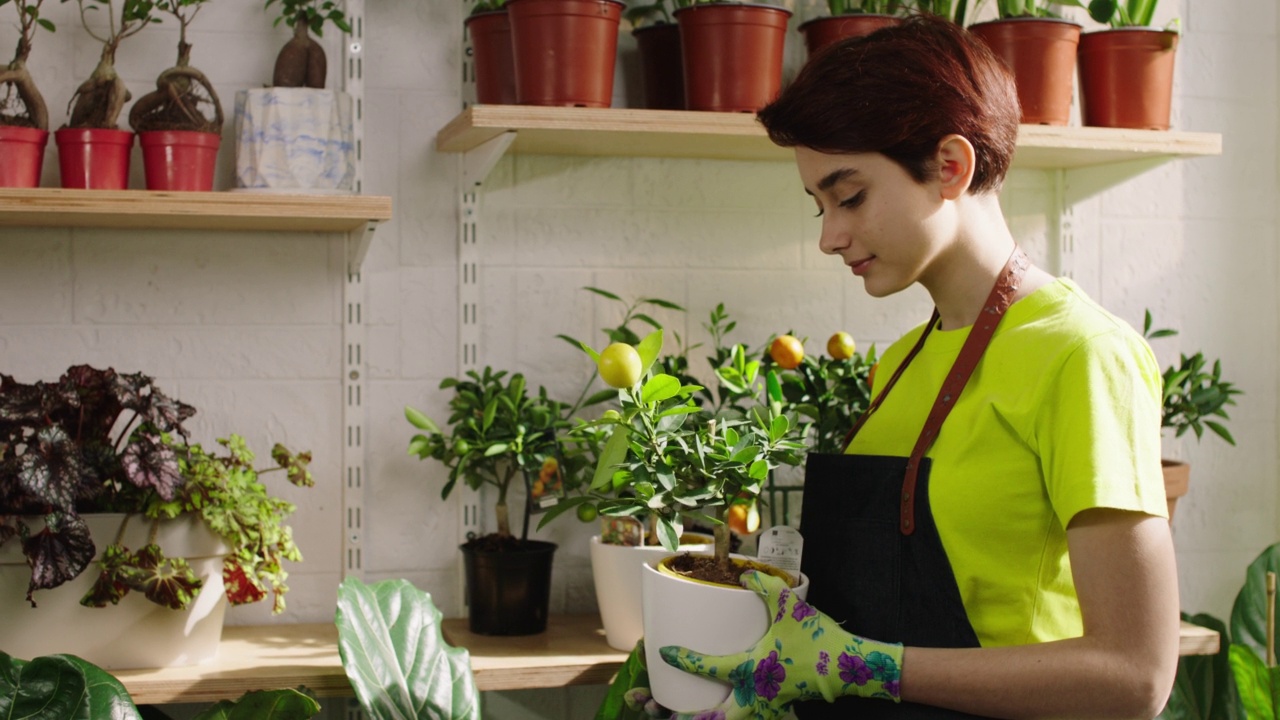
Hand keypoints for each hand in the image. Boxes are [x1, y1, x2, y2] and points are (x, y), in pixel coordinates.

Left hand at [657, 570, 903, 718]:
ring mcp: (769, 705)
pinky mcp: (781, 706)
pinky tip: (733, 711)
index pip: (708, 667)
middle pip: (715, 717)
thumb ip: (767, 588)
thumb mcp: (791, 608)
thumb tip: (746, 577)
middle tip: (663, 715)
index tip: (665, 653)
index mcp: (752, 670)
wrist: (852, 668)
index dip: (685, 659)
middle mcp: (756, 694)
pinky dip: (736, 718)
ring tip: (686, 718)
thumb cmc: (819, 641)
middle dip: (686, 718)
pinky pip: (753, 718)